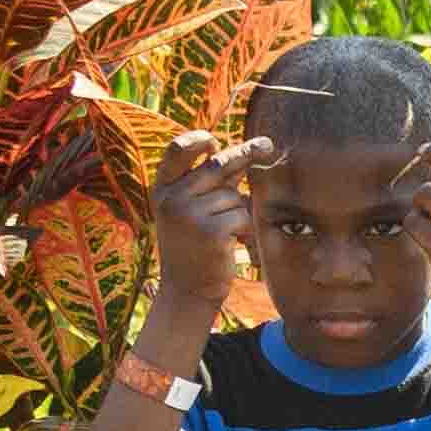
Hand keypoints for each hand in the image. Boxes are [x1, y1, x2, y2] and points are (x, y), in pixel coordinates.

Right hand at [148, 130, 270, 322]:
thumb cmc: (192, 247)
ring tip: (224, 234)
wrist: (186, 290)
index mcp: (163, 189)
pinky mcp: (211, 232)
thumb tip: (241, 153)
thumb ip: (207, 184)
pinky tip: (231, 244)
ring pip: (233, 197)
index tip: (214, 140)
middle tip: (267, 145)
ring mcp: (190, 214)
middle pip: (217, 166)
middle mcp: (173, 198)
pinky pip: (242, 216)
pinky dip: (245, 229)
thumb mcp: (189, 211)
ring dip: (238, 212)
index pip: (176, 151)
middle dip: (245, 153)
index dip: (197, 140)